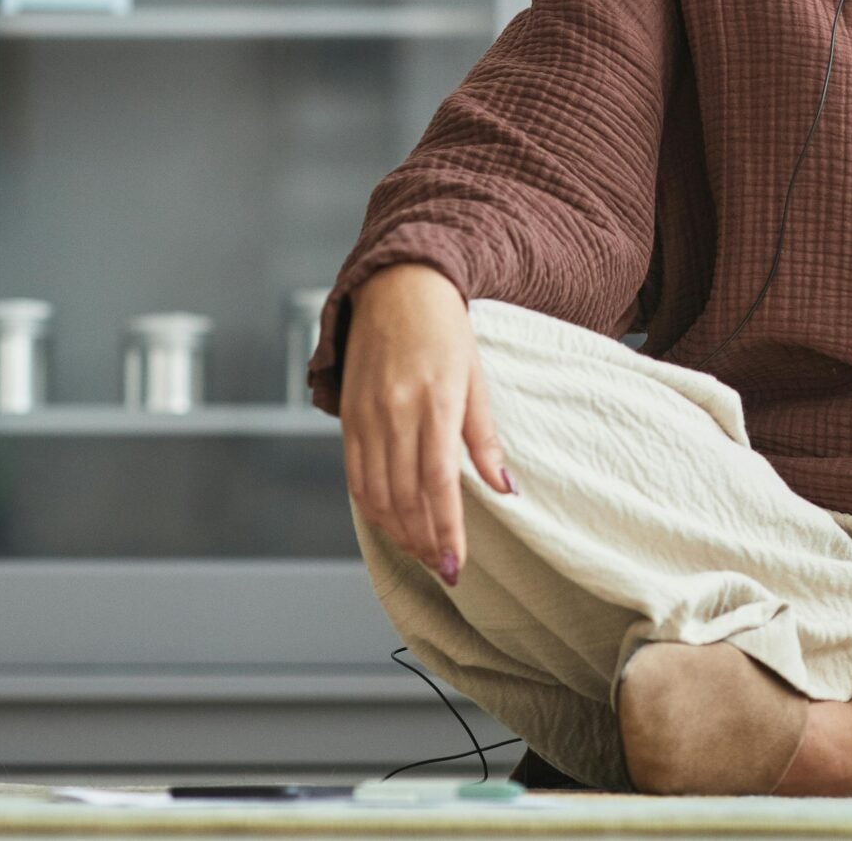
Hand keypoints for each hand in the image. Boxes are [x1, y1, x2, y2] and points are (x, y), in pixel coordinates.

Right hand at [339, 264, 514, 585]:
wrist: (397, 284)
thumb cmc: (445, 329)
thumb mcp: (475, 378)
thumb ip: (484, 439)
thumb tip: (504, 489)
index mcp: (436, 403)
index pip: (438, 483)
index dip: (445, 530)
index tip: (455, 565)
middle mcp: (396, 413)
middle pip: (405, 497)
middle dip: (423, 541)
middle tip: (442, 567)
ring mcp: (367, 416)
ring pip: (377, 493)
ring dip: (398, 531)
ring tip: (420, 553)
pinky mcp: (348, 416)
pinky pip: (354, 475)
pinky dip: (371, 507)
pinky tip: (389, 523)